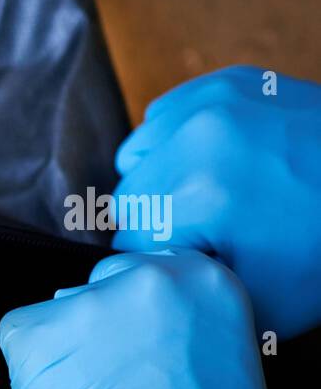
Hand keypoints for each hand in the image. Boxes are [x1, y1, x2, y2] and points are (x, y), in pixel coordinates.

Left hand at [0, 250, 267, 388]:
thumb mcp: (231, 368)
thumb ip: (195, 324)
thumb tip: (166, 321)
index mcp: (204, 281)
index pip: (152, 271)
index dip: (137, 315)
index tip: (133, 341)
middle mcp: (147, 279)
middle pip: (103, 284)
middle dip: (100, 327)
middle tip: (109, 379)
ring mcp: (87, 303)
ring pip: (61, 313)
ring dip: (65, 348)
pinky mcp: (35, 333)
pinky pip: (19, 336)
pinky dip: (29, 369)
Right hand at [111, 65, 320, 339]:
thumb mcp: (262, 306)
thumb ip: (185, 300)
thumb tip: (141, 288)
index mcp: (200, 193)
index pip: (128, 246)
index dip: (164, 264)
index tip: (204, 264)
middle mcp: (195, 137)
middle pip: (125, 201)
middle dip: (159, 224)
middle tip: (213, 236)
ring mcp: (208, 101)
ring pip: (135, 159)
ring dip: (160, 184)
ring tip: (212, 201)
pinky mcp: (221, 82)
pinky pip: (162, 122)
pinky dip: (177, 147)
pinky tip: (217, 167)